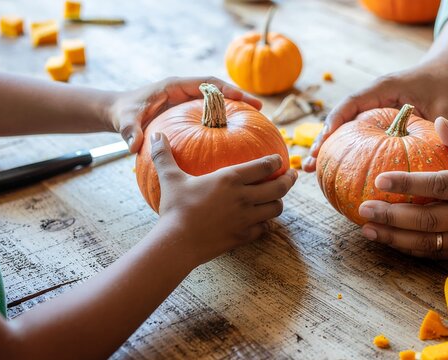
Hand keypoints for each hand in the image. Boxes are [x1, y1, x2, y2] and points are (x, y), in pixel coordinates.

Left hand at [109, 77, 261, 152]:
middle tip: (260, 109)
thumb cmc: (125, 112)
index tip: (244, 98)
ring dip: (237, 110)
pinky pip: (211, 117)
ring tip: (258, 122)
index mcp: (176, 86)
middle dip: (240, 98)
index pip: (207, 83)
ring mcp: (190, 102)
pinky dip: (226, 124)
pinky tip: (239, 140)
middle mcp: (187, 91)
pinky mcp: (190, 114)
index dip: (227, 89)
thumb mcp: (126, 120)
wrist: (121, 112)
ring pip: (218, 103)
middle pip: (219, 91)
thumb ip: (130, 130)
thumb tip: (133, 145)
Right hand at [149, 133, 296, 263]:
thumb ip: (164, 155)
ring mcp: (246, 218)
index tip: (279, 159)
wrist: (177, 243)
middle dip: (289, 180)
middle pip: (279, 187)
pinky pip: (264, 229)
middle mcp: (244, 197)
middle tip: (292, 175)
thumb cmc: (174, 208)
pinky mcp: (244, 236)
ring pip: (275, 209)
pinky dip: (266, 224)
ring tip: (277, 198)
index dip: (275, 161)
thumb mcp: (170, 178)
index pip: (264, 166)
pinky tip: (262, 222)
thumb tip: (155, 135)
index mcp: (230, 179)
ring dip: (278, 203)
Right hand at [303, 64, 447, 171]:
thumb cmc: (442, 87)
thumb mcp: (445, 105)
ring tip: (310, 170)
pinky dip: (341, 153)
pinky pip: (353, 137)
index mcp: (383, 88)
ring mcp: (368, 111)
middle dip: (323, 140)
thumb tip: (437, 149)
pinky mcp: (371, 122)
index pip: (354, 101)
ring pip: (342, 129)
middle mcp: (370, 98)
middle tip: (310, 161)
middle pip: (340, 118)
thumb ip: (440, 125)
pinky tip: (332, 174)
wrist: (441, 75)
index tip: (325, 137)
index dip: (337, 119)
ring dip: (326, 149)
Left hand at [357, 118, 447, 258]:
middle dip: (392, 216)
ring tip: (367, 228)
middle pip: (428, 220)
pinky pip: (435, 253)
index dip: (408, 183)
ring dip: (394, 237)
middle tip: (363, 208)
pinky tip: (388, 240)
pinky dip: (409, 249)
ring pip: (428, 243)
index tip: (379, 179)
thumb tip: (437, 121)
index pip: (439, 186)